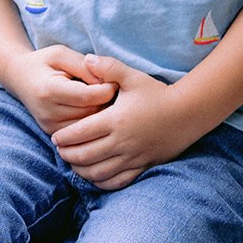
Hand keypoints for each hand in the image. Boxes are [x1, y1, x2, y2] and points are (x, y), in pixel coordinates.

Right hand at [1, 44, 115, 135]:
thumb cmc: (43, 62)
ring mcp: (49, 126)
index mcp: (49, 90)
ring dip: (101, 114)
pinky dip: (90, 122)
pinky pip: (81, 134)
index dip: (106, 89)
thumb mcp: (62, 54)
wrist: (19, 78)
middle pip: (90, 113)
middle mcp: (48, 112)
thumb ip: (84, 66)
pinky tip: (92, 109)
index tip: (114, 80)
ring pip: (88, 126)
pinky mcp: (52, 134)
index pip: (87, 96)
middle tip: (113, 89)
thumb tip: (106, 81)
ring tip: (103, 99)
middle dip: (106, 102)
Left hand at [51, 55, 193, 190]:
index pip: (80, 133)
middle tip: (60, 150)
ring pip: (99, 173)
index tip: (55, 137)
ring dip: (81, 170)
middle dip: (68, 155)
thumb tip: (87, 60)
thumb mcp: (132, 77)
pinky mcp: (142, 166)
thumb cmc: (158, 94)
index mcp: (115, 120)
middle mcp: (121, 142)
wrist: (187, 113)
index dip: (64, 138)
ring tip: (73, 163)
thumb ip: (108, 68)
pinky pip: (118, 181)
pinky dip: (102, 182)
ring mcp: (132, 157)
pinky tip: (95, 177)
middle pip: (85, 156)